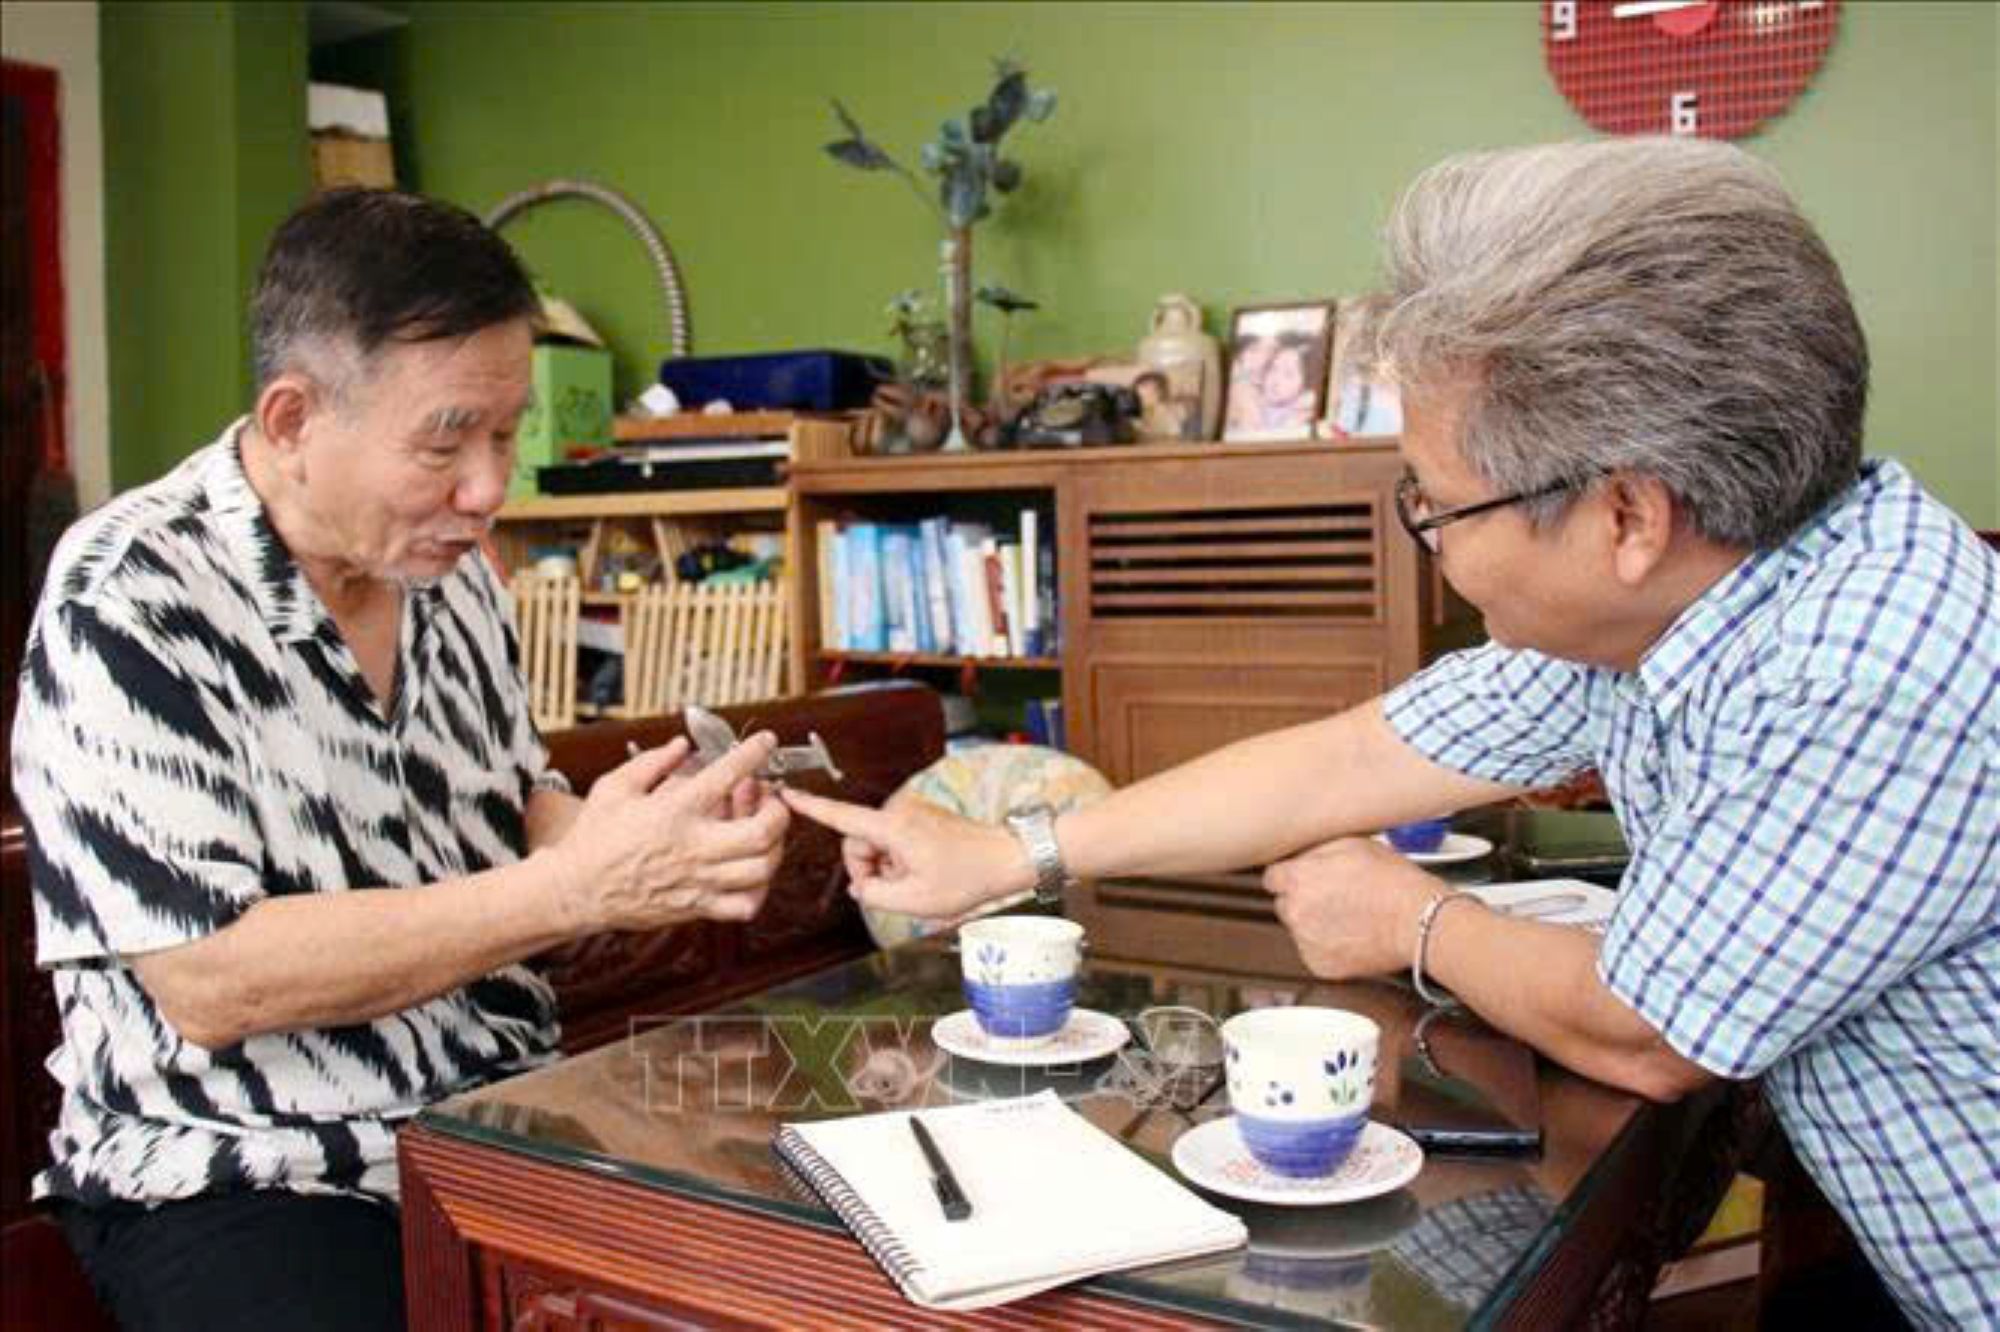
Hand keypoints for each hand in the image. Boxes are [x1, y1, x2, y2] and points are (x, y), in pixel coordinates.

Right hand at [548, 731, 789, 933]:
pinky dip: (759, 887)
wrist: (576, 890)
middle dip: (777, 809)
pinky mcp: (698, 907)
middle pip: (762, 831)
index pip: (726, 775)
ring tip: (763, 831)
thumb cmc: (593, 839)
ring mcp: (699, 881)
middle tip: (769, 798)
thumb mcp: (615, 787)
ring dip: (774, 845)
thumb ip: (653, 762)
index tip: (765, 742)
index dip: (754, 753)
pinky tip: (749, 868)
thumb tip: (682, 745)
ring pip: (762, 868)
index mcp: (674, 812)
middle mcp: (693, 848)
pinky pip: (746, 904)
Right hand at [778, 787, 1030, 920]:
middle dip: (868, 869)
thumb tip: (860, 887)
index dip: (810, 808)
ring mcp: (911, 813)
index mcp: (893, 827)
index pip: (841, 816)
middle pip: (858, 842)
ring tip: (917, 880)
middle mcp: (899, 812)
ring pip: (877, 845)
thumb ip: (874, 895)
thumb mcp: (914, 900)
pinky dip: (901, 860)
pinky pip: (895, 841)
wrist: (1007, 858)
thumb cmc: (968, 876)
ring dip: (888, 868)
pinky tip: (925, 872)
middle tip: (896, 889)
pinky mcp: (921, 818)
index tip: (785, 795)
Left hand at [1262, 836, 1442, 979]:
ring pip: (1299, 929)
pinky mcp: (1321, 966)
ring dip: (1315, 923)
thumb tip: (1301, 853)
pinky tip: (1352, 935)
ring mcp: (1306, 942)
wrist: (1418, 920)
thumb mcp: (1351, 843)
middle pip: (1286, 904)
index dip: (1292, 876)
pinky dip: (1327, 947)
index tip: (1306, 879)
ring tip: (1350, 916)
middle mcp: (1295, 912)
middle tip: (1335, 897)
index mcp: (1297, 879)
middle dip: (1303, 900)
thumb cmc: (1392, 881)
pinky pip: (1314, 952)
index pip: (1273, 878)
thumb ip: (1315, 849)